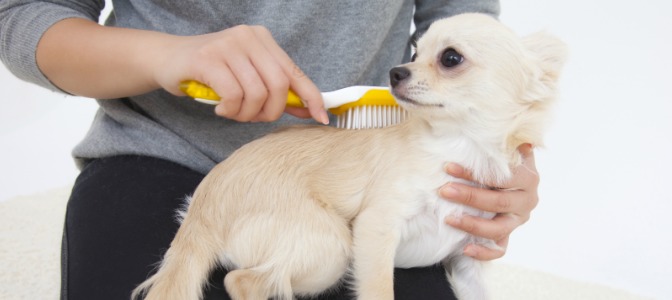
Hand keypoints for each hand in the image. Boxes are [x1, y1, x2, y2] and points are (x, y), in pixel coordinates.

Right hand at [155, 25, 327, 123]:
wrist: (167, 59)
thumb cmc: (211, 72)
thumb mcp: (247, 76)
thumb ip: (275, 90)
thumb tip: (308, 108)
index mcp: (263, 40)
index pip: (295, 72)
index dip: (312, 97)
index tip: (322, 118)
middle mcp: (249, 37)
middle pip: (279, 86)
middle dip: (270, 112)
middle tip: (253, 118)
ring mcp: (228, 45)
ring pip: (257, 93)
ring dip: (246, 114)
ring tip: (233, 113)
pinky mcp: (208, 58)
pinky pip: (233, 94)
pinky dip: (230, 110)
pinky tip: (220, 109)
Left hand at [440, 144, 538, 259]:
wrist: (503, 181)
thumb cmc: (495, 161)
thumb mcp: (499, 149)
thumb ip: (499, 141)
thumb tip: (496, 120)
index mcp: (528, 176)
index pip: (502, 176)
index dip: (475, 173)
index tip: (448, 167)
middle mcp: (527, 200)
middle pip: (498, 202)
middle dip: (469, 197)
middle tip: (444, 191)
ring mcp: (518, 220)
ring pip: (498, 229)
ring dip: (472, 225)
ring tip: (449, 219)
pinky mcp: (509, 236)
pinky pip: (500, 249)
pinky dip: (483, 252)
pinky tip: (465, 249)